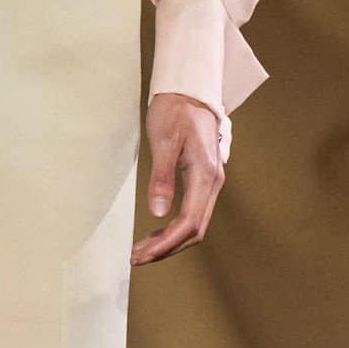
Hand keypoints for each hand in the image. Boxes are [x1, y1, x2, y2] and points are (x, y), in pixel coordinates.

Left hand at [131, 93, 223, 264]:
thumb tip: (158, 212)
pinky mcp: (202, 180)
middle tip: (137, 256)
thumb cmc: (175, 111)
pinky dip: (173, 228)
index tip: (142, 254)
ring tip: (141, 249)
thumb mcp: (163, 141)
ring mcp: (209, 182)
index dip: (166, 243)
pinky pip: (192, 212)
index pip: (188, 222)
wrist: (189, 90)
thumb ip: (161, 177)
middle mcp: (212, 182)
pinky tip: (155, 231)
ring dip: (169, 241)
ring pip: (194, 224)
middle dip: (166, 248)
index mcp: (205, 175)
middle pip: (194, 230)